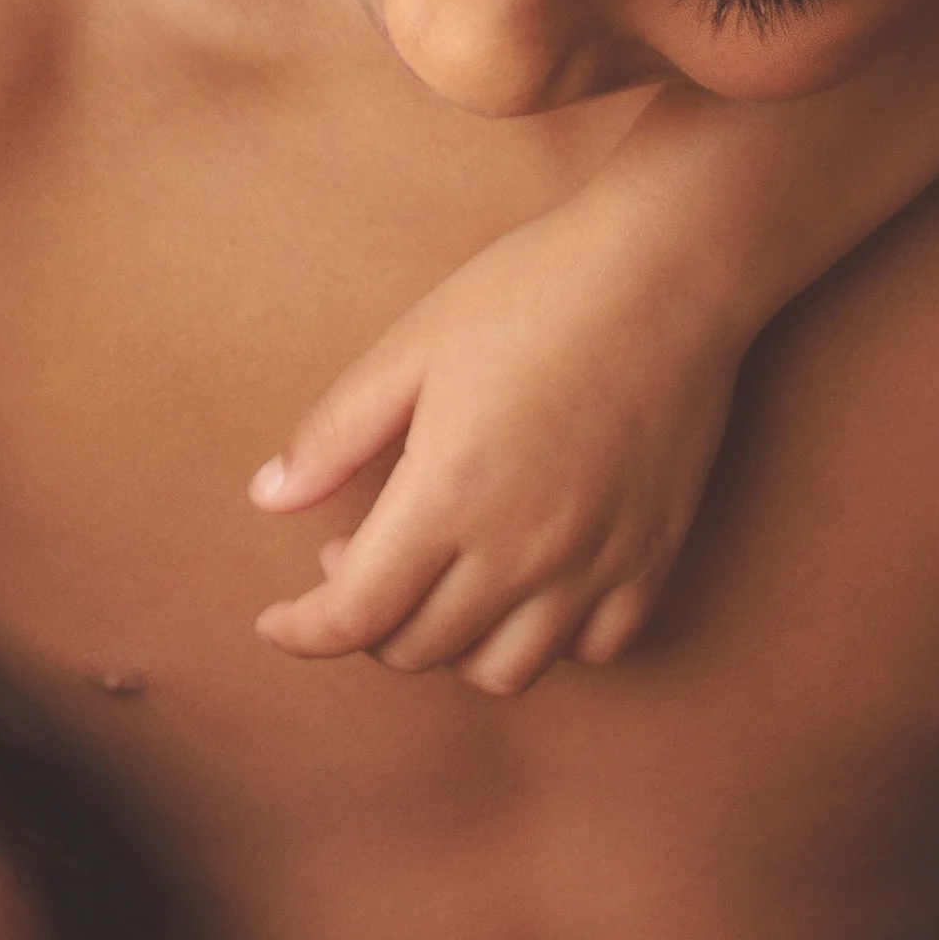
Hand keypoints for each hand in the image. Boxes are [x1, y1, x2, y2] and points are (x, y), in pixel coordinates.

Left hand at [245, 204, 749, 692]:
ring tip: (437, 584)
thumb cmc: (533, 292)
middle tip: (355, 561)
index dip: (302, 632)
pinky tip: (526, 586)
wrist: (669, 267)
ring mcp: (594, 561)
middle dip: (366, 625)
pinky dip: (548, 641)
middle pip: (420, 650)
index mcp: (447, 498)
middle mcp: (522, 550)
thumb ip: (334, 435)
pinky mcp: (652, 554)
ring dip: (451, 647)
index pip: (354, 617)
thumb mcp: (411, 349)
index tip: (278, 622)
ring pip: (504, 671)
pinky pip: (595, 648)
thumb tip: (269, 498)